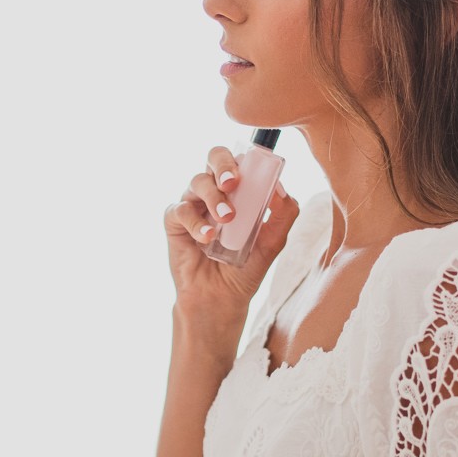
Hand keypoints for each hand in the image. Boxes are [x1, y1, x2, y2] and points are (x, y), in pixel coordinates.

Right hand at [163, 145, 301, 340]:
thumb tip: (282, 188)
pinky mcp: (174, 222)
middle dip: (223, 164)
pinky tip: (208, 237)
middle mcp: (213, 192)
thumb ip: (283, 214)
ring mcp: (193, 204)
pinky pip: (181, 209)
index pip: (239, 159)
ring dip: (214, 197)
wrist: (221, 299)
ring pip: (198, 181)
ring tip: (227, 218)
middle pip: (213, 157)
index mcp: (237, 190)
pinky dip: (196, 222)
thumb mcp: (273, 242)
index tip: (256, 166)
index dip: (245, 157)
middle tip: (233, 182)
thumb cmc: (245, 268)